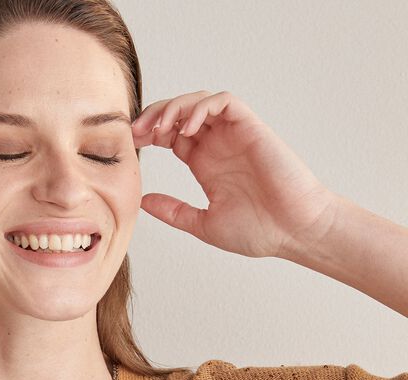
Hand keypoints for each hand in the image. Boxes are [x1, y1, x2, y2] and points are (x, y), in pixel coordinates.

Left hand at [132, 90, 337, 258]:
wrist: (294, 231)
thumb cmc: (259, 230)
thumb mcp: (203, 224)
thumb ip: (174, 211)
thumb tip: (142, 201)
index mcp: (205, 163)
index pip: (170, 135)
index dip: (149, 134)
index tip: (131, 146)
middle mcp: (218, 144)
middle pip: (179, 112)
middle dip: (154, 116)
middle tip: (136, 133)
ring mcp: (234, 134)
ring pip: (198, 101)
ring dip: (173, 108)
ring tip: (158, 129)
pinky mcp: (251, 128)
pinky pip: (223, 102)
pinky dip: (201, 108)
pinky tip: (186, 129)